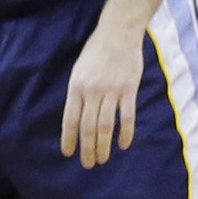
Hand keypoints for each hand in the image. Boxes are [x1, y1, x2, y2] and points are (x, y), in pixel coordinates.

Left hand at [59, 21, 142, 166]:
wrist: (118, 33)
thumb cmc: (96, 52)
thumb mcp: (79, 70)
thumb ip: (78, 93)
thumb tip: (76, 117)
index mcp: (76, 87)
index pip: (70, 119)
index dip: (69, 138)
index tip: (68, 153)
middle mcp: (92, 91)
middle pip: (88, 127)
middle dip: (87, 148)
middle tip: (88, 164)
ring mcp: (111, 91)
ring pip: (106, 126)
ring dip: (103, 146)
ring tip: (102, 159)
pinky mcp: (129, 90)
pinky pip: (127, 117)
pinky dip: (125, 133)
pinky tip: (123, 145)